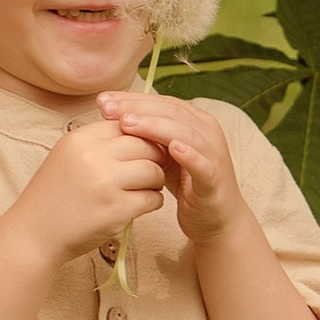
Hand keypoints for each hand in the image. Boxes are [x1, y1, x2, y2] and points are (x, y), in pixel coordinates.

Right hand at [16, 115, 168, 261]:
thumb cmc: (53, 197)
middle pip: (145, 145)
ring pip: (153, 171)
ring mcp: (105, 182)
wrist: (33, 235)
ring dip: (155, 181)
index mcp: (80, 138)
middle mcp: (92, 156)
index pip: (127, 124)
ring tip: (145, 189)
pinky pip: (152, 198)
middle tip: (150, 172)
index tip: (142, 152)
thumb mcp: (67, 157)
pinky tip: (141, 206)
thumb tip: (140, 134)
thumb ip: (98, 144)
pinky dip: (152, 202)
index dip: (141, 137)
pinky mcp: (115, 209)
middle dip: (154, 159)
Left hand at [100, 88, 237, 241]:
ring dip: (155, 126)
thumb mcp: (163, 155)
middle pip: (170, 111)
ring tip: (128, 123)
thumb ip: (147, 137)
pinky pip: (202, 164)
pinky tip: (173, 148)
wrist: (216, 219)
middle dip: (137, 108)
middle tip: (107, 110)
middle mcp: (206, 131)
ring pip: (185, 132)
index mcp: (194, 120)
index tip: (102, 101)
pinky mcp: (215, 178)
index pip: (160, 102)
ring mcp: (213, 153)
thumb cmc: (187, 183)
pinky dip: (189, 154)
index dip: (131, 99)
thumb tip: (112, 117)